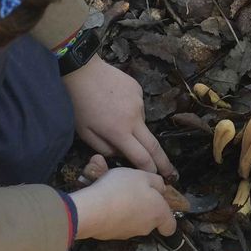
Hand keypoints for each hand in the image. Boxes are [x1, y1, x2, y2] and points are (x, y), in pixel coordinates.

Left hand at [62, 55, 176, 178]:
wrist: (82, 71)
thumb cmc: (79, 105)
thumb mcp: (85, 133)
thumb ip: (104, 149)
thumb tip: (120, 152)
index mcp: (120, 132)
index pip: (141, 157)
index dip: (150, 170)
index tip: (158, 178)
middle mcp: (134, 119)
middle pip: (154, 146)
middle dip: (163, 162)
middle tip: (171, 174)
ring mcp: (139, 103)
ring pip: (141, 123)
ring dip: (133, 127)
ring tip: (113, 116)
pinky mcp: (138, 90)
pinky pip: (137, 107)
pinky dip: (129, 110)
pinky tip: (114, 102)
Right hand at [69, 157, 177, 239]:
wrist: (92, 210)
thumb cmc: (121, 190)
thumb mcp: (141, 176)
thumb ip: (156, 181)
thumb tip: (162, 189)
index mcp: (158, 213)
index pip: (170, 226)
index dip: (167, 218)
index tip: (161, 208)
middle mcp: (146, 227)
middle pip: (151, 220)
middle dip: (144, 207)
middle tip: (133, 191)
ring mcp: (128, 233)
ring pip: (133, 221)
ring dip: (128, 210)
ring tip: (115, 193)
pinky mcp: (112, 236)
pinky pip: (117, 224)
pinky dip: (114, 215)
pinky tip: (105, 202)